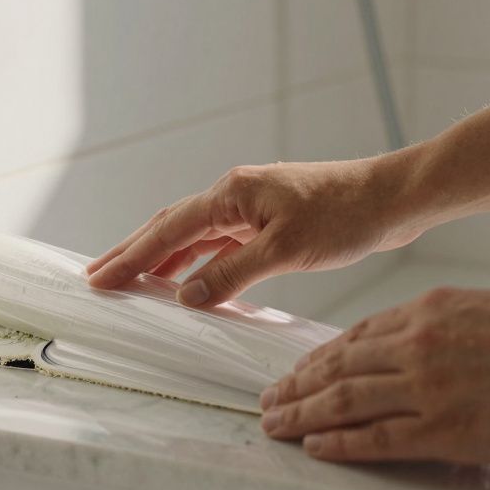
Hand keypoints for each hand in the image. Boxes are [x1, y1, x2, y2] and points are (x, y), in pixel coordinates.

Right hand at [87, 157, 427, 306]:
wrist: (392, 199)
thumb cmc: (346, 215)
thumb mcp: (286, 249)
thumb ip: (232, 273)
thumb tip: (187, 296)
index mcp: (231, 193)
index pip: (169, 230)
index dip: (131, 256)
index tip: (100, 278)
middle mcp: (235, 194)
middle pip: (171, 227)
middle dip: (133, 252)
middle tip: (98, 276)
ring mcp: (251, 206)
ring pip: (194, 235)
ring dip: (163, 258)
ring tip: (132, 280)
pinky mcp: (269, 220)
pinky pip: (220, 243)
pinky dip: (199, 262)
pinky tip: (190, 282)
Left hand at [260, 287, 489, 463]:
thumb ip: (451, 332)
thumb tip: (428, 355)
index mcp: (430, 310)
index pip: (356, 335)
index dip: (322, 356)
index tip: (301, 369)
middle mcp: (417, 342)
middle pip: (338, 366)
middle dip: (297, 384)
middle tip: (270, 399)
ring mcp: (428, 385)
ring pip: (344, 400)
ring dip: (303, 414)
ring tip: (276, 424)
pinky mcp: (446, 428)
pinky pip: (376, 437)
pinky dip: (339, 443)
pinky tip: (315, 446)